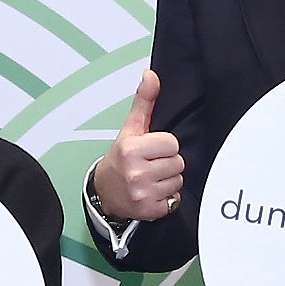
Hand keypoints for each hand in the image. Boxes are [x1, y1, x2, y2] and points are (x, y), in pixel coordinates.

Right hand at [90, 70, 185, 223]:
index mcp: (131, 150)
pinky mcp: (150, 210)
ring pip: (178, 180)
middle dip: (167, 162)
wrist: (106, 191)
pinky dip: (168, 197)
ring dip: (169, 180)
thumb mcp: (131, 129)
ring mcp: (143, 193)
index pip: (172, 143)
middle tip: (151, 163)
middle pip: (178, 162)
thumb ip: (144, 101)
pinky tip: (153, 191)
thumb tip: (151, 76)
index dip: (165, 145)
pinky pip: (175, 199)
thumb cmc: (121, 159)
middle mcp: (136, 173)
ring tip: (152, 177)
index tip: (152, 149)